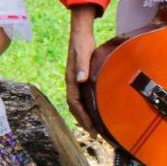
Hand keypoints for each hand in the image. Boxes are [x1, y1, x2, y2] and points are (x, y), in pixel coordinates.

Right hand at [65, 5, 98, 136]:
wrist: (80, 31)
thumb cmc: (82, 42)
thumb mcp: (83, 52)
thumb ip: (81, 65)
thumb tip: (81, 79)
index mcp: (71, 78)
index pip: (74, 102)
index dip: (82, 116)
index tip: (91, 128)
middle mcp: (72, 81)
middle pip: (75, 106)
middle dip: (83, 121)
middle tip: (94, 134)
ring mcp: (76, 80)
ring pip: (77, 103)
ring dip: (85, 116)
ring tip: (94, 127)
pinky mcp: (81, 78)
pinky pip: (82, 97)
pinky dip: (87, 107)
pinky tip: (95, 110)